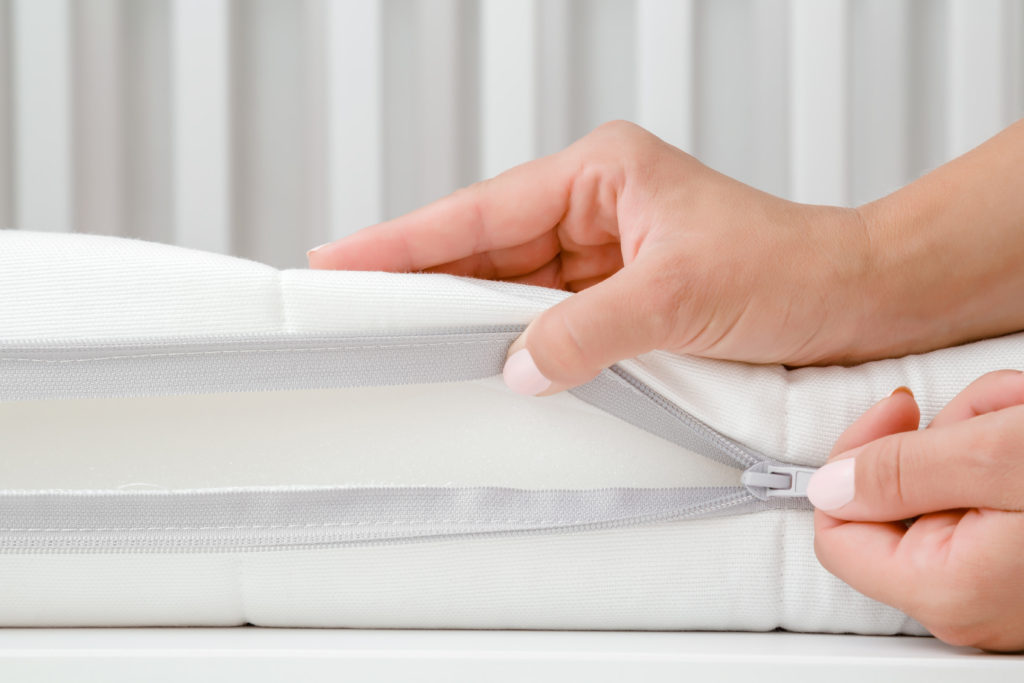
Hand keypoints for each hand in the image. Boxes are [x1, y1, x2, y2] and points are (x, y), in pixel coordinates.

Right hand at [309, 121, 872, 393]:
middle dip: (420, 280)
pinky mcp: (616, 295)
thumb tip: (517, 364)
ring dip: (462, 316)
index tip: (341, 258)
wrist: (852, 299)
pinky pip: (544, 317)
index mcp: (600, 174)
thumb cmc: (789, 267)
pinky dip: (512, 341)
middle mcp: (594, 207)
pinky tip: (478, 362)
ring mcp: (602, 252)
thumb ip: (587, 331)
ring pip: (508, 285)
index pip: (482, 210)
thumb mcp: (679, 298)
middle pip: (483, 247)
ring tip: (398, 342)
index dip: (406, 239)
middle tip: (351, 309)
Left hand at [809, 371, 1023, 651]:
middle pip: (898, 496)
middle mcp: (970, 602)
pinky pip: (988, 495)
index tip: (897, 414)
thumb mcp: (1000, 456)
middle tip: (1001, 416)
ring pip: (948, 484)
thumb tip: (828, 487)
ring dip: (988, 433)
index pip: (838, 529)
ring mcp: (1002, 586)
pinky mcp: (1021, 562)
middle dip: (947, 438)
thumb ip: (901, 471)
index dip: (857, 459)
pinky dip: (1009, 451)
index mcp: (946, 587)